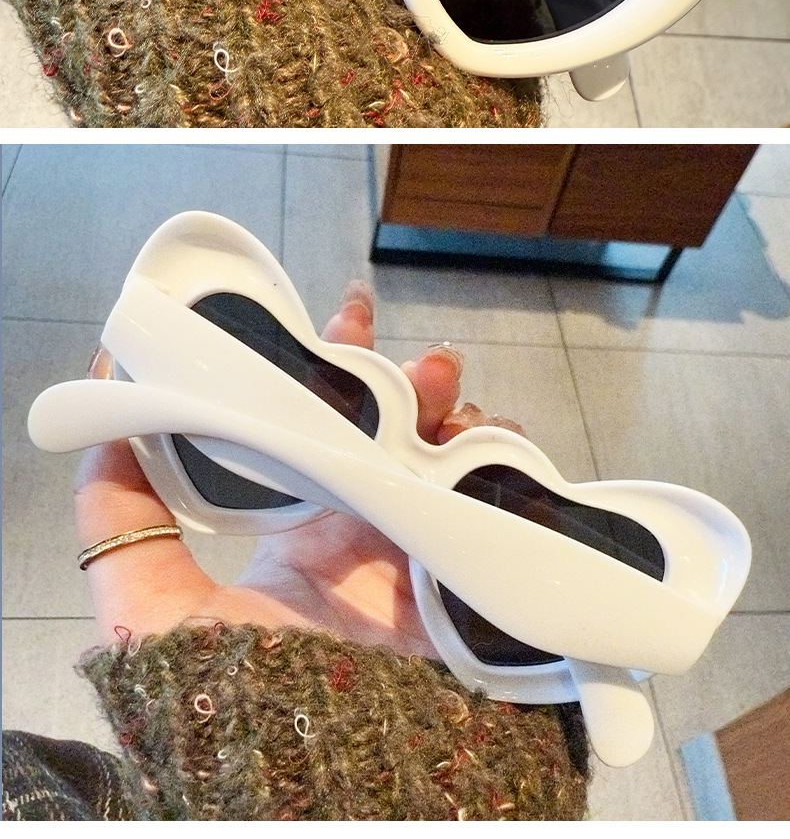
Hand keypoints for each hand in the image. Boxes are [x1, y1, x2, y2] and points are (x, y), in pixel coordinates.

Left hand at [74, 284, 509, 656]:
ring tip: (452, 395)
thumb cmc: (233, 691)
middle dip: (412, 384)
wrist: (319, 776)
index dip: (333, 370)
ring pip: (453, 463)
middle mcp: (370, 538)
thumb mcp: (148, 607)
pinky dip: (509, 468)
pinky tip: (499, 442)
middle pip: (400, 437)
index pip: (322, 434)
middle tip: (421, 361)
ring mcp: (427, 557)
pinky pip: (503, 509)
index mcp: (305, 534)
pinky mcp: (474, 581)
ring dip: (459, 417)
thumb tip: (104, 426)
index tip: (346, 316)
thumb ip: (119, 522)